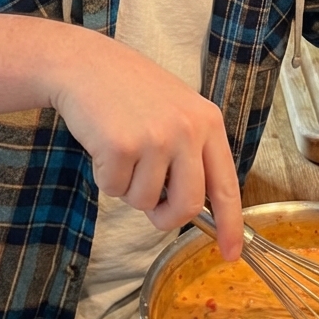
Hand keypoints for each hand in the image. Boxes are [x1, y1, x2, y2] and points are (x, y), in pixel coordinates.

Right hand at [50, 31, 242, 259]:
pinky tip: (104, 146)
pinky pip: (115, 190)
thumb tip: (194, 209)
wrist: (87, 64)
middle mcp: (188, 131)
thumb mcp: (178, 111)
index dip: (231, 225)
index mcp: (208, 123)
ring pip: (146, 201)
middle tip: (152, 208)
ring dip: (129, 189)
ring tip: (122, 152)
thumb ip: (191, 154)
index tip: (230, 254)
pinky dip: (105, 178)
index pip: (227, 186)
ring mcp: (156, 138)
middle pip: (188, 205)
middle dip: (167, 218)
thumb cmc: (131, 91)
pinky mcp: (122, 146)